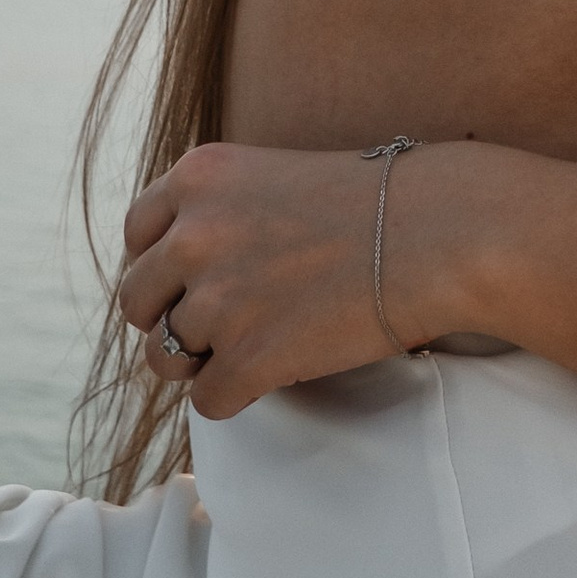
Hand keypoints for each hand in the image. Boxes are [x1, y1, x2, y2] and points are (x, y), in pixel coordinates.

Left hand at [117, 141, 423, 419]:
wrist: (440, 233)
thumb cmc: (375, 204)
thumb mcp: (273, 176)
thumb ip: (216, 211)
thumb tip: (173, 274)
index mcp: (198, 177)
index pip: (136, 235)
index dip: (162, 266)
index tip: (193, 282)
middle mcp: (193, 234)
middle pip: (137, 302)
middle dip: (170, 318)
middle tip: (220, 324)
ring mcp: (218, 299)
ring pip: (164, 358)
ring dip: (201, 361)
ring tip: (250, 349)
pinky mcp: (250, 358)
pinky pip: (205, 401)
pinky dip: (233, 397)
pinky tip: (270, 376)